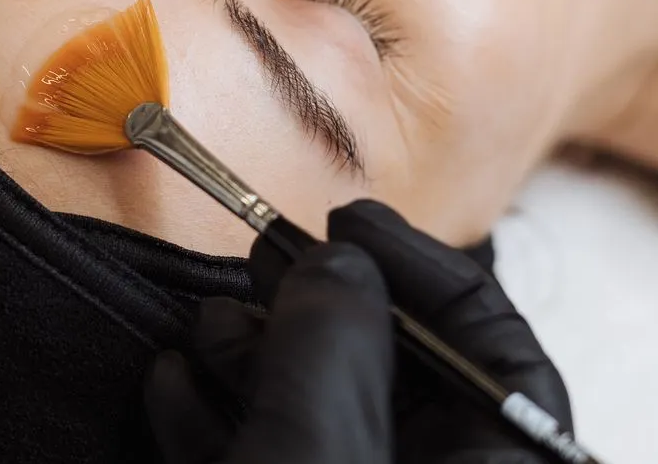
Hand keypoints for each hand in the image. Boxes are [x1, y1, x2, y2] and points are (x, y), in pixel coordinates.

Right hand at [145, 200, 572, 463]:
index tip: (346, 221)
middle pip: (389, 364)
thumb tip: (333, 260)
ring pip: (318, 404)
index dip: (420, 265)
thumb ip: (333, 337)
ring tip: (201, 324)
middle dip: (309, 305)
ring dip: (248, 355)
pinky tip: (172, 383)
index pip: (491, 341)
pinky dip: (218, 412)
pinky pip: (268, 447)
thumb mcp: (317, 450)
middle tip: (263, 256)